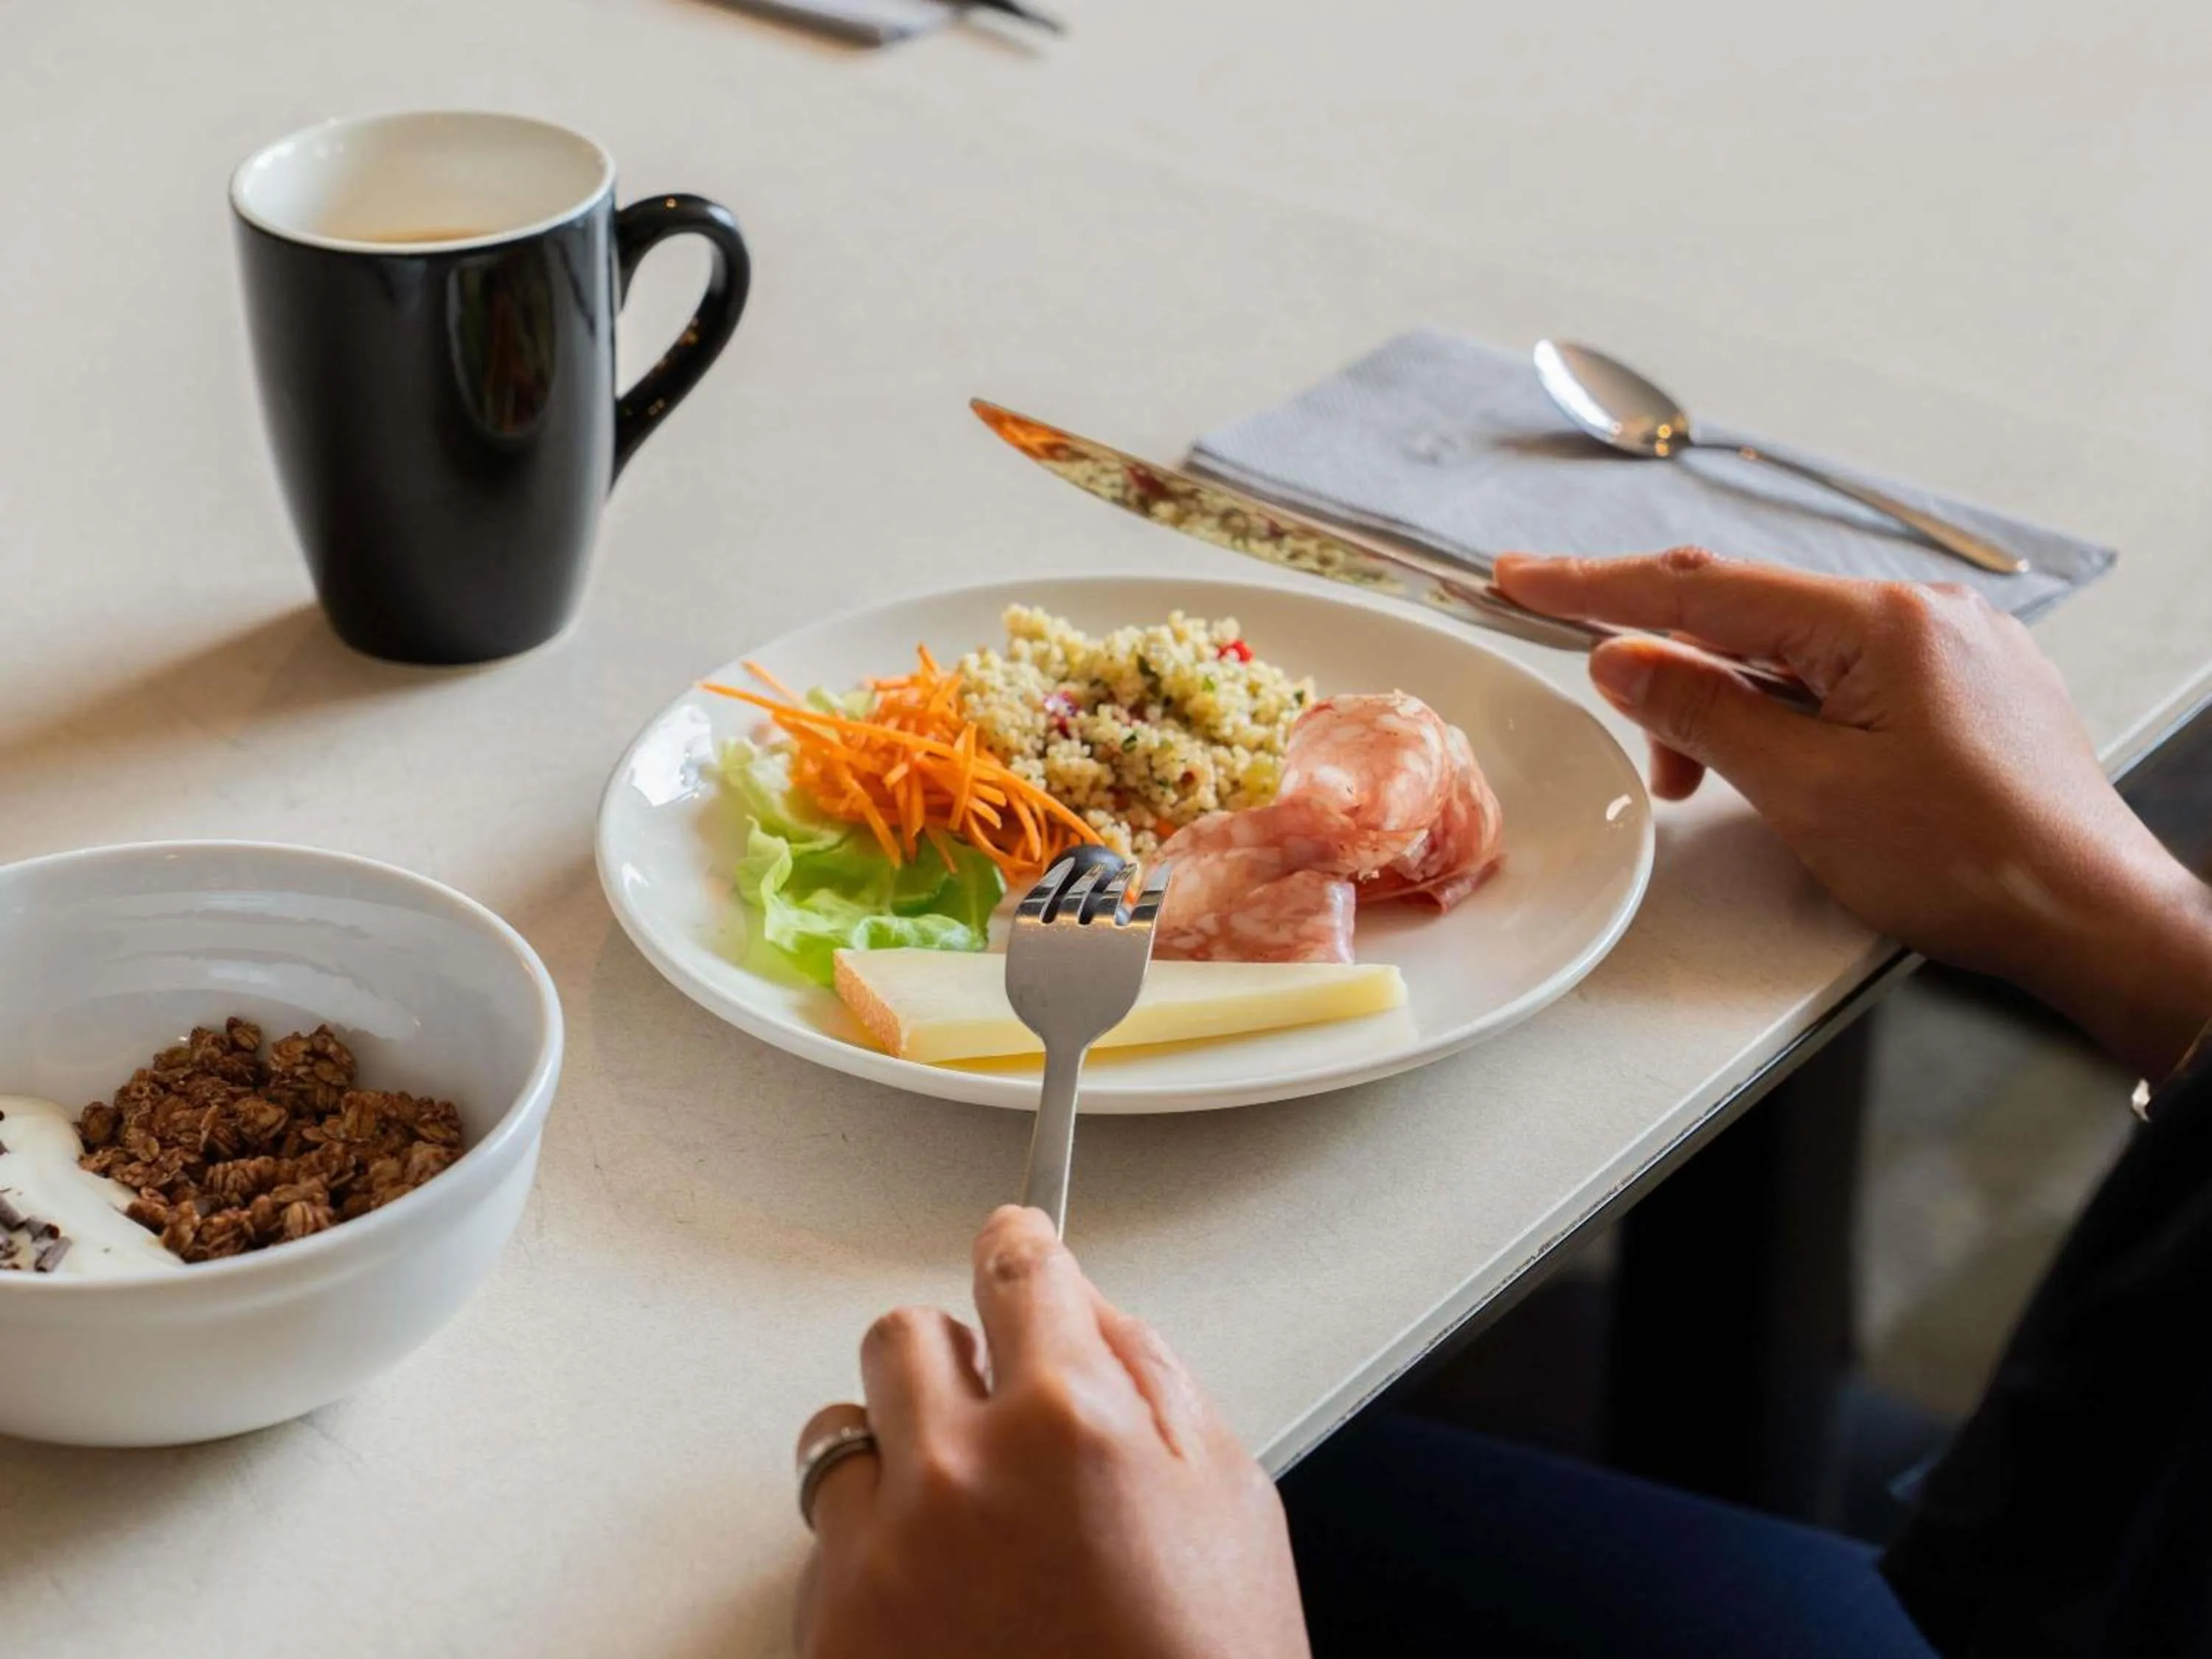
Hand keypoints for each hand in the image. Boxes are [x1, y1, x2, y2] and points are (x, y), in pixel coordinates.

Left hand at [795, 1206, 1309, 1658]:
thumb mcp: (1233, 1500)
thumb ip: (1154, 1375)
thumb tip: (1088, 1310)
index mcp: (1069, 1418)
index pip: (1015, 1267)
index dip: (1020, 1249)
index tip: (1014, 1248)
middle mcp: (958, 1469)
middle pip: (903, 1333)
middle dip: (952, 1360)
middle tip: (997, 1418)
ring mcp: (882, 1556)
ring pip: (839, 1435)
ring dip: (895, 1458)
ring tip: (961, 1532)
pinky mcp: (830, 1632)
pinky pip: (824, 1546)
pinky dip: (871, 1557)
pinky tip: (941, 1607)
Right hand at [1495, 547, 2211, 1077]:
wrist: (2091, 918)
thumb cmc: (1970, 862)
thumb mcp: (1805, 792)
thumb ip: (1704, 713)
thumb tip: (1623, 659)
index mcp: (1878, 621)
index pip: (1704, 590)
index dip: (1598, 587)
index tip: (1521, 578)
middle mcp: (1917, 614)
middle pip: (1748, 617)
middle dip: (1669, 670)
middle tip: (1628, 732)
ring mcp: (1947, 647)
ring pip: (1795, 655)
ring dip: (1731, 710)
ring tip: (1705, 788)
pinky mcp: (1959, 688)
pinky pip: (1844, 677)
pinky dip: (1788, 716)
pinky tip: (1777, 769)